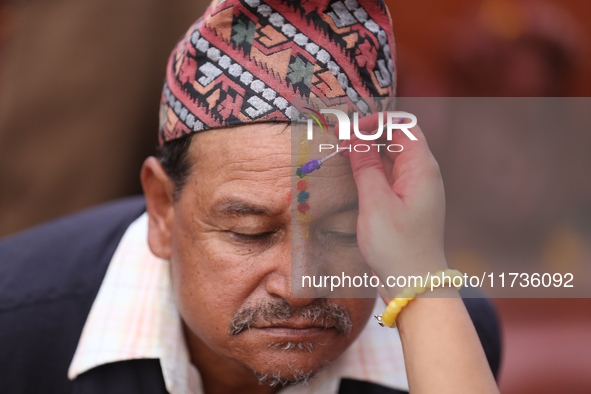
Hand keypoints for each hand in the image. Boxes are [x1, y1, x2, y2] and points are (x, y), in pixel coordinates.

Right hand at [338, 113, 447, 299]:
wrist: (414, 284)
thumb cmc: (398, 247)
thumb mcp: (376, 202)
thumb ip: (366, 166)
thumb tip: (355, 137)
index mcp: (422, 168)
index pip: (403, 125)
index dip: (377, 122)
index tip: (351, 129)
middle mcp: (422, 174)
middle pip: (396, 139)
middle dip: (369, 135)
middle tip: (340, 142)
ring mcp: (415, 189)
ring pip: (391, 158)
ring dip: (368, 153)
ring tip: (342, 155)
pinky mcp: (406, 202)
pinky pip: (389, 176)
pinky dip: (371, 171)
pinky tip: (353, 176)